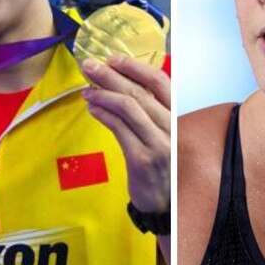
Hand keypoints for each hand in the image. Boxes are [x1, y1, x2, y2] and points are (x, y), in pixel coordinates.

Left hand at [81, 56, 169, 213]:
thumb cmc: (164, 166)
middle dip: (110, 75)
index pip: (160, 82)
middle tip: (89, 66)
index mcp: (177, 117)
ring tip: (86, 89)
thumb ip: (150, 112)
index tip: (114, 59)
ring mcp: (158, 144)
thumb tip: (120, 85)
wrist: (168, 205)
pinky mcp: (141, 159)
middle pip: (139, 92)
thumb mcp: (164, 134)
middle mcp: (172, 127)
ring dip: (103, 94)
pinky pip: (118, 129)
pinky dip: (103, 114)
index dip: (135, 67)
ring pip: (127, 107)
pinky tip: (92, 108)